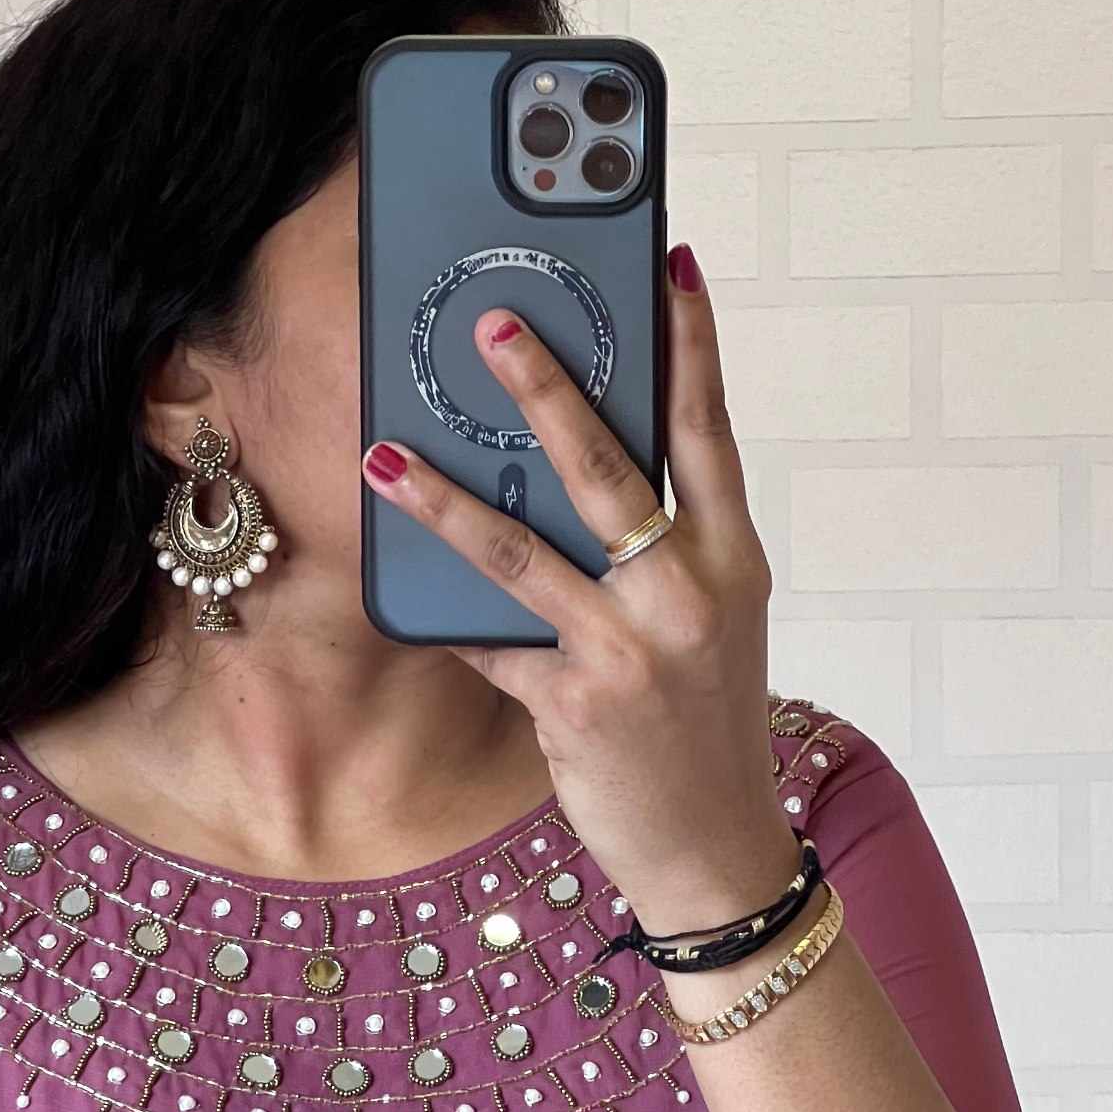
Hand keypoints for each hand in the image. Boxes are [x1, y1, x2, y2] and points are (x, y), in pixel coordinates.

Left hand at [359, 241, 797, 936]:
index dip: (691, 345)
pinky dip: (441, 616)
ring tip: (381, 455)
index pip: (710, 430)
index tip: (668, 265)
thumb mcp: (711, 622)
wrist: (715, 846)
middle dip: (544, 387)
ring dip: (442, 500)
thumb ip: (664, 548)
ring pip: (522, 551)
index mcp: (731, 557)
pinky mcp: (575, 704)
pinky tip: (391, 586)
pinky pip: (489, 642)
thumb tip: (581, 468)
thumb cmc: (704, 722)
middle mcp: (687, 592)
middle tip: (492, 323)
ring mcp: (630, 649)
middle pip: (606, 467)